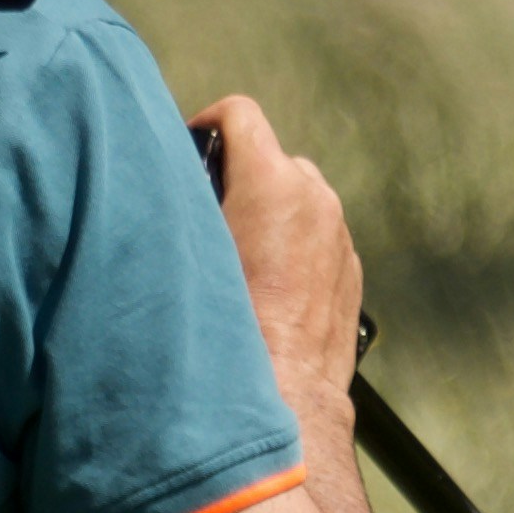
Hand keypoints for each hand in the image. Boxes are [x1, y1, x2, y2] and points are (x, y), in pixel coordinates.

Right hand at [190, 94, 363, 441]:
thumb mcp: (186, 252)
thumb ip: (179, 202)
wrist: (283, 399)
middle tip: (205, 215)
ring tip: (235, 256)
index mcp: (274, 182)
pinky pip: (317, 237)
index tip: (188, 152)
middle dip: (240, 176)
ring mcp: (339, 234)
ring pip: (298, 198)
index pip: (239, 113)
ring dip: (268, 212)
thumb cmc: (226, 331)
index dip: (206, 123)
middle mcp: (316, 199)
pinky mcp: (351, 270)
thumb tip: (162, 184)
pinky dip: (293, 245)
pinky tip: (266, 285)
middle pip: (271, 157)